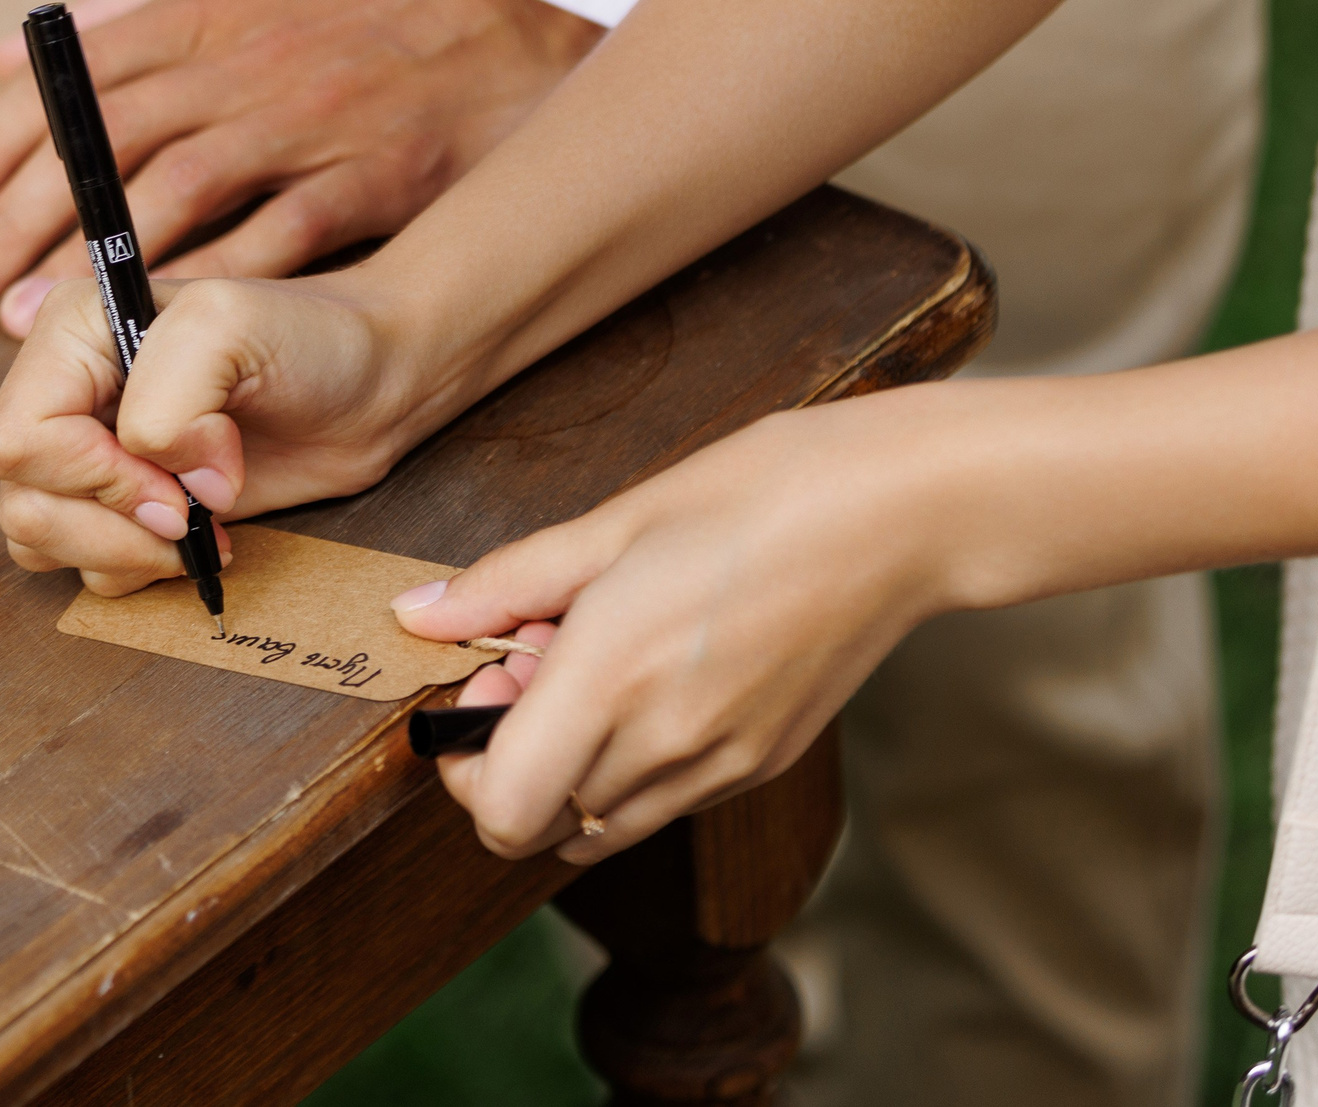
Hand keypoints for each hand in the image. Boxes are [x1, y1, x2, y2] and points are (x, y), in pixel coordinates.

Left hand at [0, 0, 603, 333]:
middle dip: (14, 221)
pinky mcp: (373, 174)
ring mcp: (307, 121)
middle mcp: (241, 64)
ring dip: (89, 265)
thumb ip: (133, 4)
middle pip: (99, 148)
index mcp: (203, 8)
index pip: (65, 83)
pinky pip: (276, 238)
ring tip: (24, 321)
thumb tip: (17, 51)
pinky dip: (209, 283)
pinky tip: (155, 328)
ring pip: (172, 198)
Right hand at [0, 272, 441, 594]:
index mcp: (70, 332)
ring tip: (200, 527)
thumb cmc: (310, 339)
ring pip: (37, 538)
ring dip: (123, 553)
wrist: (367, 385)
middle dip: (109, 526)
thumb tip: (166, 487)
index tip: (174, 481)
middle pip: (21, 498)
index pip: (19, 438)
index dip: (91, 478)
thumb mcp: (233, 328)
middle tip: (191, 511)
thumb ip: (171, 398)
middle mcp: (64, 390)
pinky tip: (203, 537)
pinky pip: (83, 565)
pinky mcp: (121, 505)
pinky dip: (140, 568)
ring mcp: (88, 451)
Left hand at [393, 388, 958, 864]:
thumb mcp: (614, 522)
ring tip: (598, 667)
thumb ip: (505, 584)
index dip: (464, 765)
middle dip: (513, 755)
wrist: (899, 512)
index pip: (501, 811)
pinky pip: (663, 802)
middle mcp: (666, 744)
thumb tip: (417, 613)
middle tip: (536, 661)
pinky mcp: (763, 766)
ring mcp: (722, 766)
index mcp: (612, 678)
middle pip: (541, 822)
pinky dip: (631, 764)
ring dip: (571, 767)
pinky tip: (653, 677)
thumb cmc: (760, 495)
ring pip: (601, 823)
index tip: (483, 687)